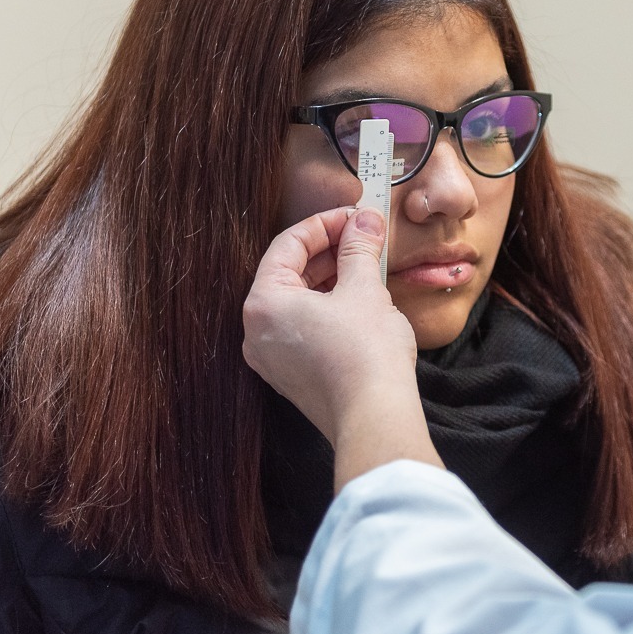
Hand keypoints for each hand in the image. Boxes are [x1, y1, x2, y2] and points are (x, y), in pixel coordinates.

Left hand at [243, 206, 441, 488]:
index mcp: (264, 303)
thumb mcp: (365, 289)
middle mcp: (257, 330)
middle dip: (328, 251)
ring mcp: (272, 357)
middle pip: (288, 273)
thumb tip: (365, 220)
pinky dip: (326, 307)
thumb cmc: (365, 354)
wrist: (375, 417)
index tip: (354, 216)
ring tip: (366, 265)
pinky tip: (358, 300)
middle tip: (363, 236)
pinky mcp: (291, 375)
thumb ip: (359, 248)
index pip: (288, 244)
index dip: (324, 224)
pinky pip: (302, 328)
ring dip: (329, 278)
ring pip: (296, 301)